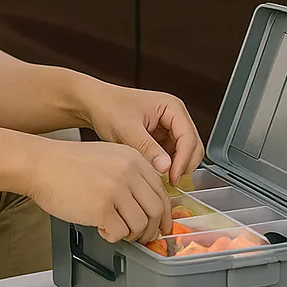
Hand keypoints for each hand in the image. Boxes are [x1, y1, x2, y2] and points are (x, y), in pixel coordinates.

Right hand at [27, 137, 171, 243]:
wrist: (40, 164)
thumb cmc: (67, 163)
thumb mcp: (107, 157)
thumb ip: (130, 174)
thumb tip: (146, 202)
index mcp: (133, 158)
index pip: (161, 191)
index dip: (164, 214)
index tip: (161, 225)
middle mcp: (129, 172)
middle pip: (156, 210)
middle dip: (152, 229)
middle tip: (143, 236)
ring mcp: (116, 190)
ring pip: (141, 225)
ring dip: (132, 234)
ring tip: (118, 231)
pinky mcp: (102, 208)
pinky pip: (120, 232)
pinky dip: (114, 236)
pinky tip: (103, 229)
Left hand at [78, 81, 204, 186]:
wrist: (94, 104)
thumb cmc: (108, 107)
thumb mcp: (127, 129)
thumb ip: (147, 148)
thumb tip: (166, 168)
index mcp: (172, 107)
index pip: (188, 138)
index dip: (184, 160)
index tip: (173, 178)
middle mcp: (174, 115)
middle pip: (192, 146)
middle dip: (183, 165)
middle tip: (169, 182)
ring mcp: (169, 126)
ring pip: (184, 153)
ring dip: (175, 166)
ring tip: (159, 178)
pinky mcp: (161, 137)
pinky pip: (171, 155)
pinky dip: (166, 165)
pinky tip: (154, 172)